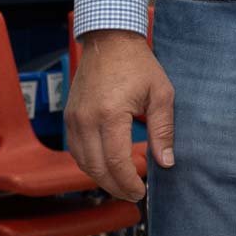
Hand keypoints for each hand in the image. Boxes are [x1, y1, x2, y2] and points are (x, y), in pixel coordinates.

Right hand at [66, 30, 173, 200]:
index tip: (141, 191)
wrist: (109, 41)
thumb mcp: (161, 94)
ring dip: (101, 178)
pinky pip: (75, 150)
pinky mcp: (69, 117)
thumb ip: (163, 130)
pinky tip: (106, 166)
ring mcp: (73, 119)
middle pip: (96, 168)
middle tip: (133, 194)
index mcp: (110, 114)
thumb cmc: (138, 64)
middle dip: (115, 186)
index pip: (116, 161)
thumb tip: (166, 162)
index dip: (129, 182)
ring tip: (121, 184)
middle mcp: (86, 119)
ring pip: (82, 162)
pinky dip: (89, 164)